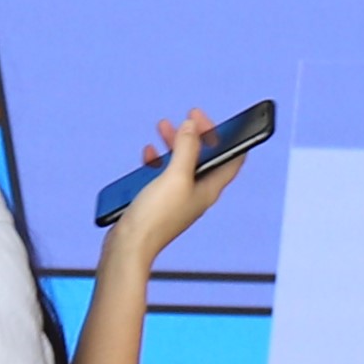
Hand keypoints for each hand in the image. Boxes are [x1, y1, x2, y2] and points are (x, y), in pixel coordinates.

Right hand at [102, 107, 250, 270]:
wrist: (129, 246)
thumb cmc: (155, 216)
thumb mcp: (175, 176)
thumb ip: (186, 149)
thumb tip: (192, 126)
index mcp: (210, 188)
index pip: (233, 158)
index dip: (228, 135)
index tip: (212, 119)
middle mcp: (198, 193)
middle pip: (207, 157)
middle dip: (198, 134)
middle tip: (188, 116)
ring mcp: (179, 198)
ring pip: (184, 163)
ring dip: (177, 143)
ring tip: (164, 126)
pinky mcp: (161, 202)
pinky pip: (165, 174)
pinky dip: (160, 159)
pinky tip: (149, 153)